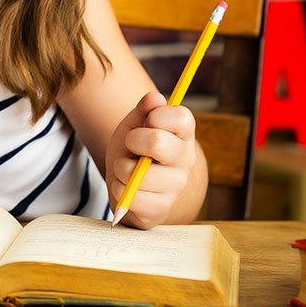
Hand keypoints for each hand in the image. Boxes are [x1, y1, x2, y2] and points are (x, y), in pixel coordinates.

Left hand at [106, 91, 198, 227]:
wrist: (128, 185)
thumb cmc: (133, 150)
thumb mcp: (134, 125)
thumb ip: (144, 110)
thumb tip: (155, 98)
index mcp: (184, 135)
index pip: (181, 118)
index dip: (156, 116)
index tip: (146, 122)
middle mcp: (186, 160)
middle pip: (157, 143)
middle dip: (132, 141)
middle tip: (130, 145)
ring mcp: (176, 187)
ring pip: (138, 174)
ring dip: (121, 168)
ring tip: (126, 169)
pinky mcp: (161, 209)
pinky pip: (132, 196)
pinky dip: (119, 189)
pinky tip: (127, 188)